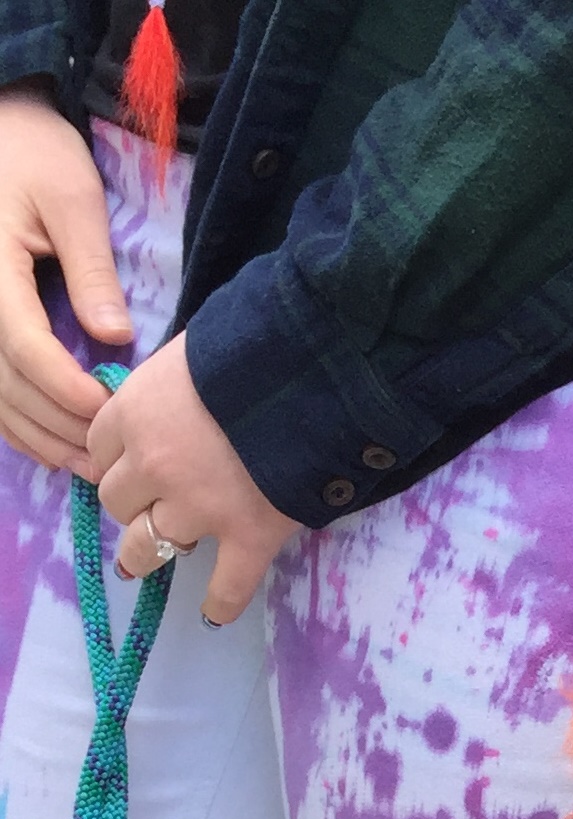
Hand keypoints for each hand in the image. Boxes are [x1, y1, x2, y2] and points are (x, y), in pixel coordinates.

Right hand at [0, 84, 131, 469]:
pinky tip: (53, 443)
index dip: (66, 389)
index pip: (23, 346)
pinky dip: (16, 423)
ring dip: (38, 436)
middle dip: (57, 425)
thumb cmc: (35, 153)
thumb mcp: (72, 196)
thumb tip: (114, 339)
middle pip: (4, 382)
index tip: (110, 411)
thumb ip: (91, 268)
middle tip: (108, 456)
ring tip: (87, 463)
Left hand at [88, 335, 301, 622]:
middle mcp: (154, 466)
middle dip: (131, 501)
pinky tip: (214, 613)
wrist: (310, 377)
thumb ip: (166, 384)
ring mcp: (198, 509)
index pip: (100, 448)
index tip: (129, 460)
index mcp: (135, 414)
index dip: (115, 456)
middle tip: (149, 501)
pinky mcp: (247, 538)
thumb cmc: (251, 349)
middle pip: (117, 501)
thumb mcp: (189, 351)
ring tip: (146, 562)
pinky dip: (220, 603)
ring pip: (149, 548)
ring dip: (146, 554)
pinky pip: (226, 588)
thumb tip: (170, 402)